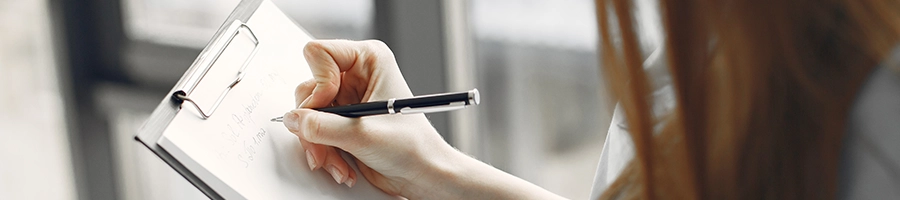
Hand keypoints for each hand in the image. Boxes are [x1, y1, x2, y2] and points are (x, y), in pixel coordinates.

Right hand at [283, 40, 563, 199]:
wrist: (422, 175)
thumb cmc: (412, 147)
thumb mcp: (363, 135)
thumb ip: (322, 126)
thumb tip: (292, 120)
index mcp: (368, 60)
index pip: (319, 54)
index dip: (319, 83)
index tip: (332, 106)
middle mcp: (355, 75)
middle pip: (308, 89)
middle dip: (315, 125)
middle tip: (326, 147)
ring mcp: (346, 99)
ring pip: (307, 114)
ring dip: (318, 144)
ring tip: (338, 164)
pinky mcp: (341, 121)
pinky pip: (313, 131)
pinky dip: (322, 151)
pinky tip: (341, 165)